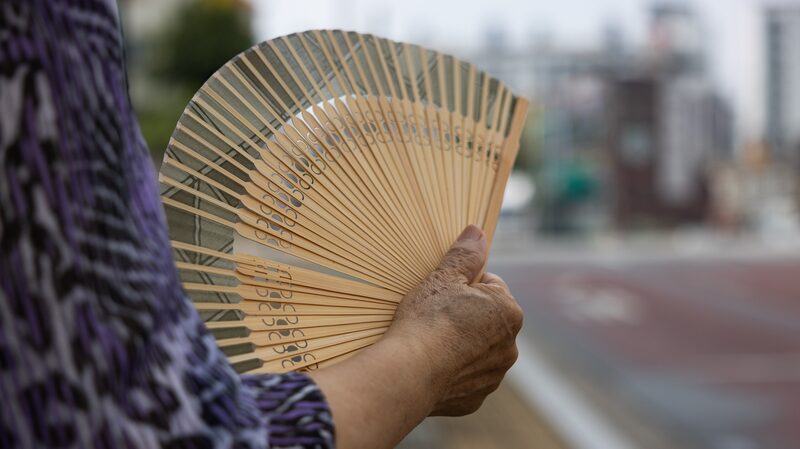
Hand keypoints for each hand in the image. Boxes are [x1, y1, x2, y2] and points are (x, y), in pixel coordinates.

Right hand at [308, 225, 522, 448]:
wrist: (408, 373)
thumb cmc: (428, 319)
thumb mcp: (444, 277)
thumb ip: (465, 254)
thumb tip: (477, 231)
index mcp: (509, 313)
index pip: (491, 287)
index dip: (465, 285)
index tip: (444, 291)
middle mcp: (509, 348)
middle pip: (486, 321)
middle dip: (465, 317)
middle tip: (434, 316)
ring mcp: (492, 377)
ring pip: (476, 351)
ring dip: (459, 345)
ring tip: (429, 341)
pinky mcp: (474, 400)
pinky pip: (463, 379)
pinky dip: (450, 372)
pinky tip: (429, 365)